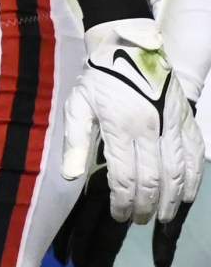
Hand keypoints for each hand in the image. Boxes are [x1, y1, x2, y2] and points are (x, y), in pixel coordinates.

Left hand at [63, 17, 202, 225]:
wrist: (130, 47)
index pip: (125, 177)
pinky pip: (196, 157)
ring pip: (179, 173)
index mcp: (120, 127)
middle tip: (136, 220)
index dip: (123, 202)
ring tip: (161, 217)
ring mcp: (173, 126)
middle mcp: (151, 129)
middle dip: (145, 206)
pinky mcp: (187, 121)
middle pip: (154, 180)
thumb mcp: (78, 105)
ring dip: (172, 200)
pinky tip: (187, 196)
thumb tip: (69, 176)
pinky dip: (193, 180)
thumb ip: (75, 141)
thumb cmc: (99, 79)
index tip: (119, 216)